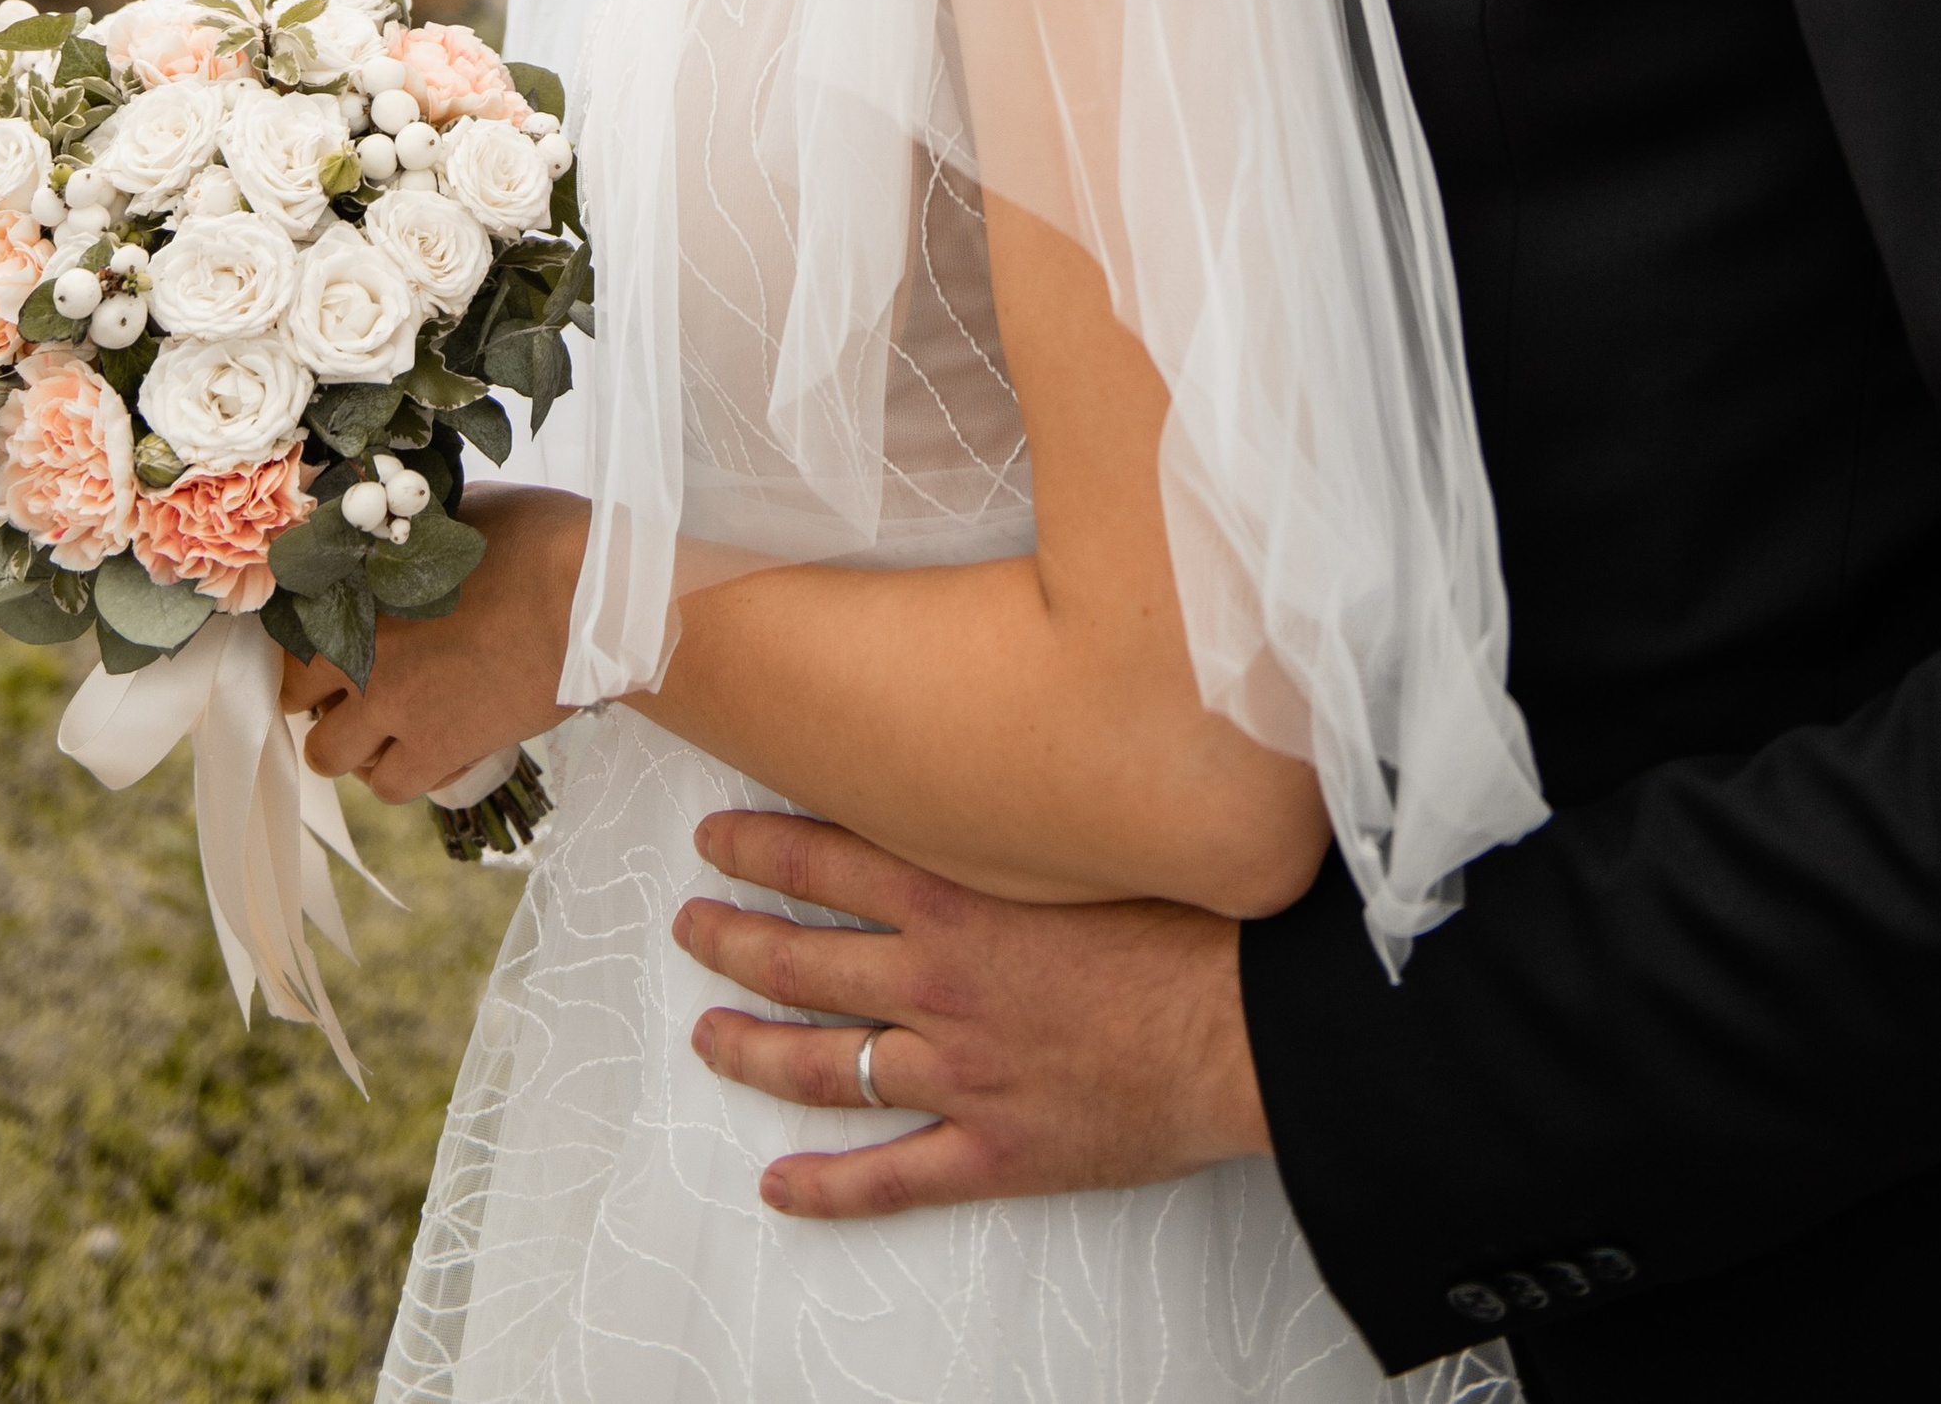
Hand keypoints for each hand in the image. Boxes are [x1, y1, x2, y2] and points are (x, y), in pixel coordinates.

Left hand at [279, 484, 585, 800]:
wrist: (592, 598)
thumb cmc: (537, 539)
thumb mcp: (461, 512)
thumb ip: (416, 534)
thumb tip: (401, 532)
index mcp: (360, 589)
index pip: (288, 626)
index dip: (305, 636)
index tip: (329, 639)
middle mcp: (362, 652)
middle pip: (295, 694)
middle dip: (318, 692)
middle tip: (356, 683)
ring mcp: (396, 706)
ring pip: (327, 755)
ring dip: (351, 742)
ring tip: (386, 726)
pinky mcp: (439, 748)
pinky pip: (389, 787)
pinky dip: (401, 774)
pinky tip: (428, 750)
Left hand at [674, 808, 1271, 1219]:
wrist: (1250, 1026)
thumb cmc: (1188, 924)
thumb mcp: (1089, 840)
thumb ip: (1022, 812)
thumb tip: (980, 752)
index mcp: (962, 900)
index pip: (828, 861)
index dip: (760, 849)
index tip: (718, 839)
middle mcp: (940, 984)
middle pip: (803, 959)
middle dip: (732, 939)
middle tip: (690, 925)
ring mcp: (959, 1073)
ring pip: (821, 1065)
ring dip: (751, 1049)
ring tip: (706, 1035)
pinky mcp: (994, 1150)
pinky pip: (890, 1178)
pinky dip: (826, 1189)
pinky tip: (778, 1186)